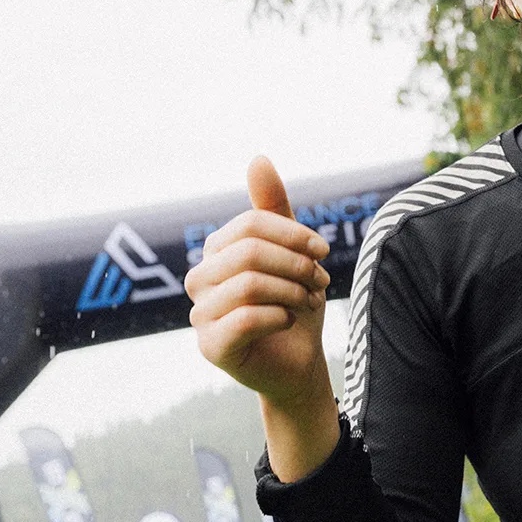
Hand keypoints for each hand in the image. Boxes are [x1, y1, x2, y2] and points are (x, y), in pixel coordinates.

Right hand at [185, 156, 333, 409]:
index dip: (293, 234)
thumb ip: (274, 209)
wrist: (298, 363)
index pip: (251, 224)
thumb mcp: (292, 252)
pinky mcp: (210, 347)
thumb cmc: (293, 303)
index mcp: (216, 251)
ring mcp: (200, 314)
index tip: (322, 252)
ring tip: (310, 302)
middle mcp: (199, 279)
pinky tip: (289, 321)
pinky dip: (280, 316)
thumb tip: (258, 158)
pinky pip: (245, 318)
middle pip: (249, 251)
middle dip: (296, 265)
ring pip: (249, 283)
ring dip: (292, 291)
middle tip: (321, 282)